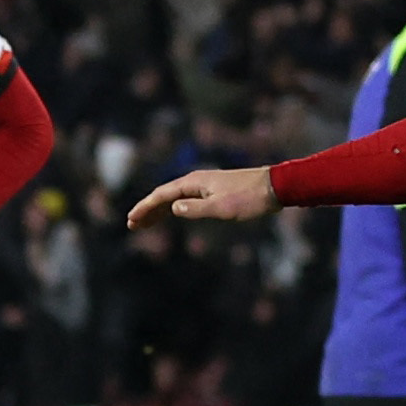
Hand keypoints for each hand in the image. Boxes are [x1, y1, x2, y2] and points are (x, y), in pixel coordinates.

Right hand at [128, 164, 275, 228]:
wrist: (274, 187)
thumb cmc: (249, 198)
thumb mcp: (222, 208)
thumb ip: (196, 209)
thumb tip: (172, 209)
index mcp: (194, 182)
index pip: (162, 195)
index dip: (145, 207)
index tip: (131, 219)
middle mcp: (196, 180)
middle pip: (164, 195)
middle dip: (148, 209)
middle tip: (132, 224)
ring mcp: (204, 185)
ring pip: (174, 197)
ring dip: (159, 210)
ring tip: (146, 223)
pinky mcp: (213, 190)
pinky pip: (185, 199)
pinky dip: (174, 208)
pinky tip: (171, 215)